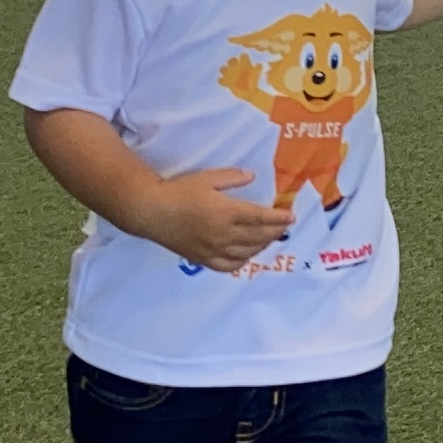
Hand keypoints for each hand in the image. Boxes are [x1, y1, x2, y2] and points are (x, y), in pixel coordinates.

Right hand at [126, 167, 294, 274]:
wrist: (151, 211)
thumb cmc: (179, 191)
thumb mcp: (206, 178)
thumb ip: (231, 178)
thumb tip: (252, 176)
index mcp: (226, 212)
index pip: (260, 218)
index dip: (278, 218)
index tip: (291, 216)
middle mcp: (223, 234)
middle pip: (257, 236)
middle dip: (274, 231)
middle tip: (284, 226)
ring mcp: (214, 249)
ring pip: (247, 253)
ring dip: (262, 246)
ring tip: (269, 238)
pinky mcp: (203, 259)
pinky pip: (229, 266)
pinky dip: (242, 261)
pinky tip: (246, 255)